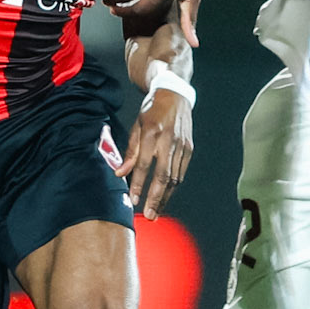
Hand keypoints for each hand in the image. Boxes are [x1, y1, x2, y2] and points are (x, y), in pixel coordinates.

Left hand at [120, 91, 192, 219]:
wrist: (174, 94)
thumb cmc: (152, 111)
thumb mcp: (136, 126)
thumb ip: (129, 151)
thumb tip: (120, 173)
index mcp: (152, 133)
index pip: (144, 164)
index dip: (138, 184)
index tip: (133, 200)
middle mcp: (169, 140)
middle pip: (163, 175)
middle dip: (156, 198)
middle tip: (149, 214)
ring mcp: (182, 145)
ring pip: (175, 177)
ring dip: (166, 197)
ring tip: (157, 211)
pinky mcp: (189, 148)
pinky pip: (181, 172)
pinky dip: (173, 186)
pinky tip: (166, 196)